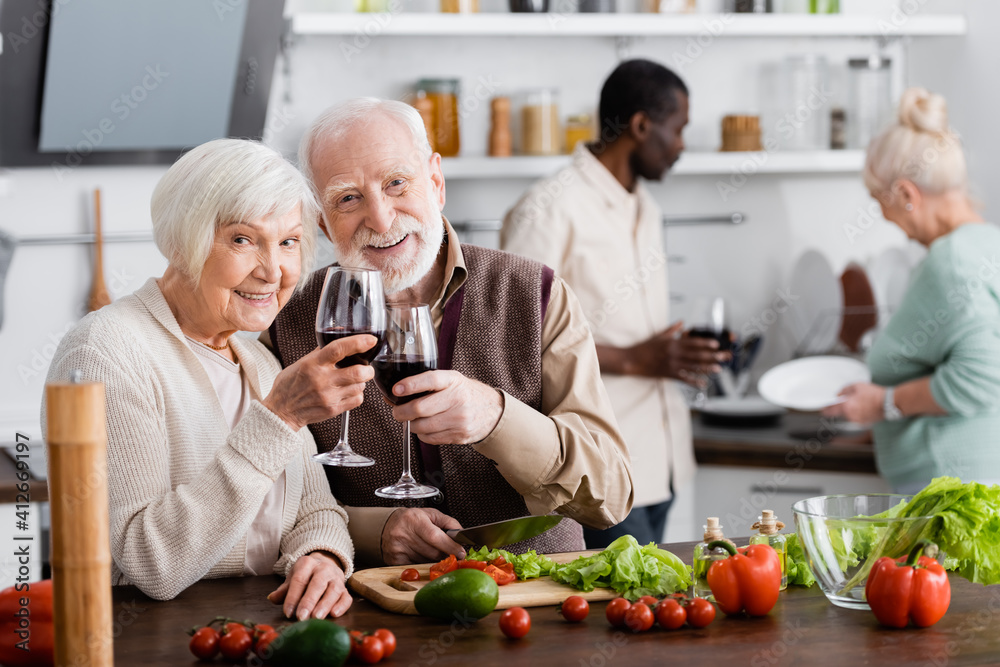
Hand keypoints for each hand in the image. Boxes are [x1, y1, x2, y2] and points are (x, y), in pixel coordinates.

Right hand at [263, 334, 376, 430]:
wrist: (281, 412)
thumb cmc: (290, 385)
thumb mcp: (301, 363)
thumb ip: (321, 351)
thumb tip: (339, 333)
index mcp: (313, 364)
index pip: (339, 349)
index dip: (358, 342)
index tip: (370, 340)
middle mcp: (322, 380)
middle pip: (357, 372)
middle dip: (368, 369)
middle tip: (366, 368)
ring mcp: (328, 396)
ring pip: (360, 386)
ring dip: (361, 382)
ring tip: (352, 381)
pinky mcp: (333, 409)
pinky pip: (357, 400)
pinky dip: (357, 394)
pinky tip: (348, 392)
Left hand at [266, 551, 351, 619]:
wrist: (326, 564)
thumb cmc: (306, 576)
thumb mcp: (292, 578)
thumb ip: (283, 590)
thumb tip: (272, 598)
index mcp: (307, 564)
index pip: (299, 580)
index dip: (293, 597)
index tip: (288, 612)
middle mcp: (324, 569)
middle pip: (317, 584)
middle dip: (309, 601)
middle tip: (301, 617)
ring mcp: (337, 578)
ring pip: (333, 590)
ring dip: (325, 604)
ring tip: (316, 618)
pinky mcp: (345, 589)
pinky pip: (346, 597)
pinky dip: (341, 606)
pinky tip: (334, 614)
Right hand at [381, 508, 466, 564]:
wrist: (386, 525)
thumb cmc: (411, 519)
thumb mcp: (430, 514)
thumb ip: (448, 522)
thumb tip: (461, 534)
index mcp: (414, 520)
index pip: (435, 537)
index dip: (450, 546)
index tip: (461, 552)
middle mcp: (404, 534)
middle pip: (432, 552)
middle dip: (445, 554)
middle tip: (451, 553)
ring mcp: (398, 549)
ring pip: (425, 561)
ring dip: (434, 560)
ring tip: (433, 551)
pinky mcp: (394, 560)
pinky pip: (415, 567)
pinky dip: (423, 564)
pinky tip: (423, 557)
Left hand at [388, 370, 503, 444]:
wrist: (492, 411)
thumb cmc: (465, 394)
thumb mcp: (451, 380)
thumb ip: (425, 384)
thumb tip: (394, 393)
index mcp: (454, 381)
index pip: (431, 380)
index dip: (411, 385)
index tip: (397, 389)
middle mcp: (457, 399)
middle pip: (420, 408)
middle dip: (402, 412)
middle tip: (397, 412)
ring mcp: (459, 419)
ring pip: (422, 427)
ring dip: (411, 425)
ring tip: (413, 420)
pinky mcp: (459, 435)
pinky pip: (430, 439)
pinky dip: (423, 434)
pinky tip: (428, 427)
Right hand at [626, 322, 729, 383]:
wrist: (632, 360)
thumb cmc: (645, 347)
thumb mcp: (659, 336)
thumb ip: (672, 330)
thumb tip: (682, 322)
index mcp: (673, 343)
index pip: (693, 342)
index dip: (706, 343)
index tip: (716, 344)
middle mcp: (674, 354)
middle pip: (697, 355)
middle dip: (713, 356)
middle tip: (724, 357)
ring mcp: (672, 365)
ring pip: (693, 367)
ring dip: (707, 368)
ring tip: (719, 369)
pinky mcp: (668, 374)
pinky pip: (684, 379)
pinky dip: (694, 381)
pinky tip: (703, 383)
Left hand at [821, 382, 885, 423]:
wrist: (889, 403)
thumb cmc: (874, 394)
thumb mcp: (857, 386)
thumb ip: (844, 390)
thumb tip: (839, 395)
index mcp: (847, 406)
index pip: (831, 410)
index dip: (826, 409)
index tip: (823, 409)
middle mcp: (851, 416)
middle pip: (841, 412)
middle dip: (842, 407)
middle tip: (850, 400)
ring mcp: (858, 420)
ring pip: (849, 415)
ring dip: (852, 410)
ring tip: (861, 402)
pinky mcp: (864, 423)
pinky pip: (857, 418)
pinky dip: (859, 413)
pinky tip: (865, 407)